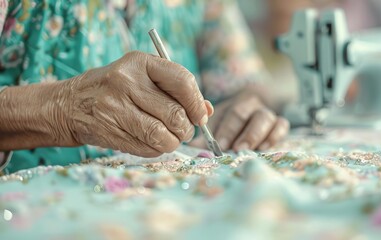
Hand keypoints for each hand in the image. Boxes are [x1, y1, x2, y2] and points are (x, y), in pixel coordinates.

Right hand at [58, 51, 211, 156]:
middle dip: (186, 128)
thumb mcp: (144, 78)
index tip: (200, 116)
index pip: (183, 81)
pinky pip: (148, 149)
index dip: (197, 103)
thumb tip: (207, 111)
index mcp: (140, 62)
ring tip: (170, 137)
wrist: (71, 104)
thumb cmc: (117, 89)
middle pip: (175, 114)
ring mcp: (115, 107)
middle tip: (183, 130)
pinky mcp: (109, 131)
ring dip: (173, 141)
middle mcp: (126, 82)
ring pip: (162, 135)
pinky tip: (152, 142)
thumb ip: (177, 91)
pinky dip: (158, 149)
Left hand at [190, 93, 288, 151]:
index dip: (226, 129)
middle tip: (236, 149)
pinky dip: (274, 136)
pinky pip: (281, 125)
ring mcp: (267, 113)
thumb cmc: (230, 126)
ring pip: (266, 117)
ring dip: (256, 134)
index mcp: (233, 105)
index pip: (231, 113)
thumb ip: (205, 139)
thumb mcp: (217, 128)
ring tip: (249, 150)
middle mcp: (251, 106)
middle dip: (241, 132)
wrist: (254, 114)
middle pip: (247, 114)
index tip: (220, 145)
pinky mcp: (280, 123)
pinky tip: (264, 148)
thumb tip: (193, 150)